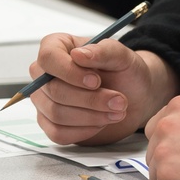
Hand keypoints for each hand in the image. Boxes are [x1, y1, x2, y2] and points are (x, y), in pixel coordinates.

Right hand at [30, 33, 178, 145]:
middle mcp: (45, 73)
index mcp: (57, 46)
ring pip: (56, 113)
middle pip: (53, 90)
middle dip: (90, 99)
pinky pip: (58, 133)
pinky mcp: (51, 123)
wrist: (134, 97)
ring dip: (91, 116)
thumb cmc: (124, 72)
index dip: (70, 72)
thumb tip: (79, 54)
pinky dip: (84, 130)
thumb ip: (104, 51)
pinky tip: (101, 122)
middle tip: (119, 101)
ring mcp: (45, 100)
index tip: (96, 81)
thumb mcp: (122, 56)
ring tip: (117, 111)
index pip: (48, 58)